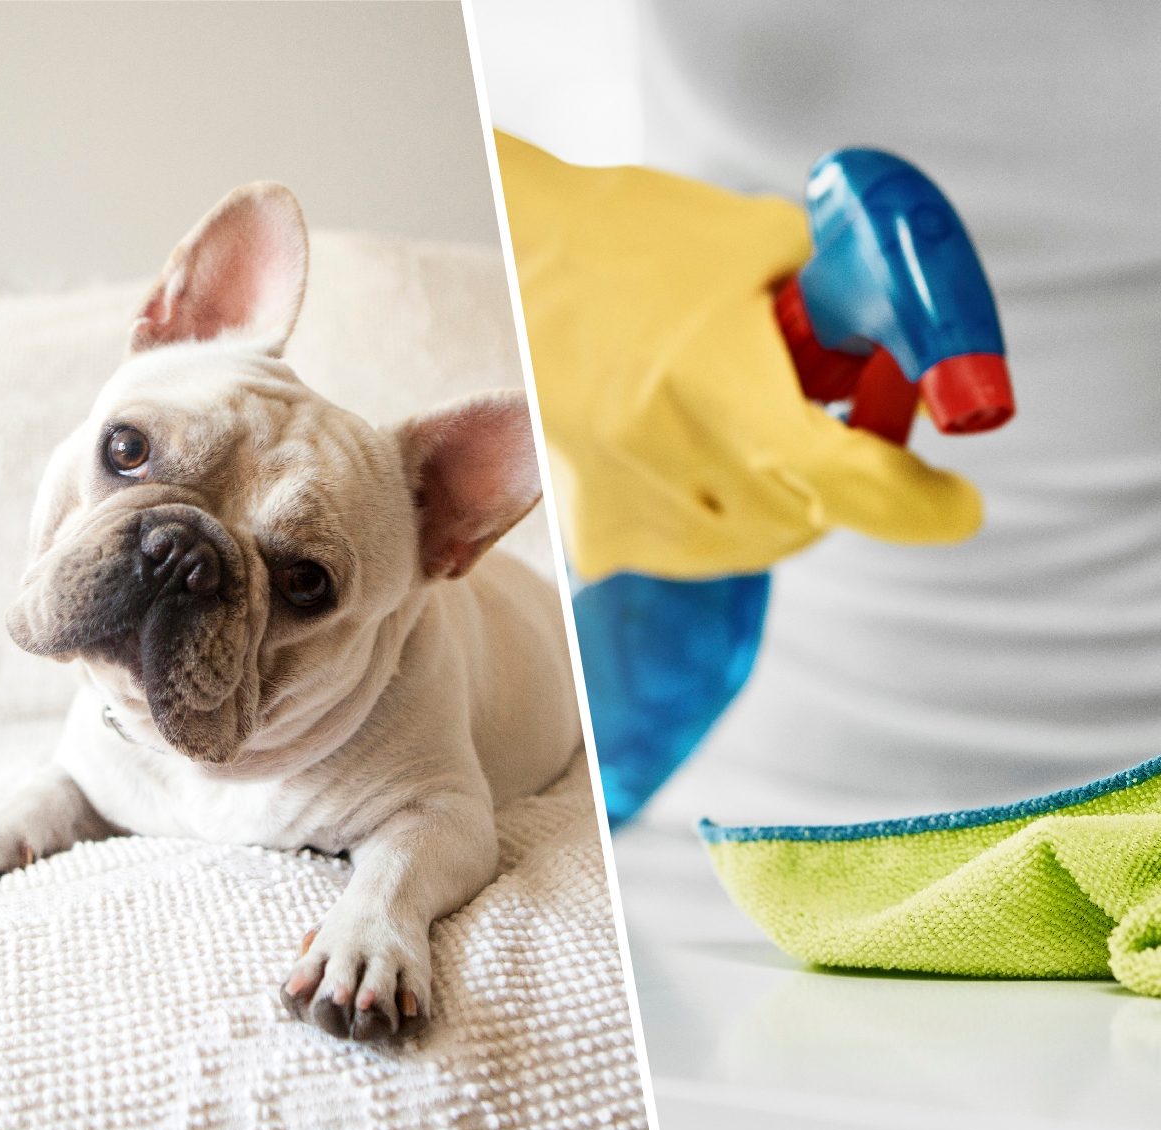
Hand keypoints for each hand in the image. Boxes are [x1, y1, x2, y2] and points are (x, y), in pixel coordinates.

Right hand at [496, 132, 982, 580]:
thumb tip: (908, 360)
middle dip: (838, 482)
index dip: (919, 504)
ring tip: (742, 425)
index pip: (851, 483)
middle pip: (806, 519)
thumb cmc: (634, 237)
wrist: (520, 258)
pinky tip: (690, 451)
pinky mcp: (596, 528)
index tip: (955, 505)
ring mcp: (628, 506)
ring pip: (749, 543)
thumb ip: (847, 307)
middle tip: (833, 423)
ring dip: (777, 500)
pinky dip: (716, 511)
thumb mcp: (763, 245)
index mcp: (720, 387)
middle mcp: (672, 463)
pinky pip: (688, 546)